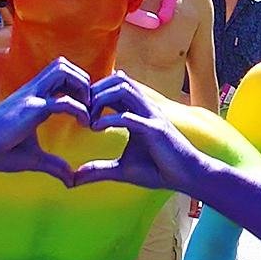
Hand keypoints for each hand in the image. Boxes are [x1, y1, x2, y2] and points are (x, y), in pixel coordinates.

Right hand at [0, 57, 91, 185]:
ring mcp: (32, 97)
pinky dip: (80, 109)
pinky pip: (62, 101)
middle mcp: (34, 91)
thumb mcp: (33, 159)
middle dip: (83, 80)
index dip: (79, 87)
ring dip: (82, 87)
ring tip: (88, 110)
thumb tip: (71, 181)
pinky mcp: (31, 109)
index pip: (61, 76)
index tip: (88, 110)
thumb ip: (54, 166)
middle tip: (91, 105)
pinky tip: (84, 124)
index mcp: (34, 98)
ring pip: (63, 71)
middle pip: (63, 65)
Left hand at [73, 71, 207, 191]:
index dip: (94, 93)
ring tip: (89, 120)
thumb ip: (99, 170)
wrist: (187, 176)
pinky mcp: (155, 129)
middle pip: (117, 79)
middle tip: (80, 112)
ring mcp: (151, 116)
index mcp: (138, 111)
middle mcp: (145, 108)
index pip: (114, 87)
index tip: (79, 111)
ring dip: (101, 99)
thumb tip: (74, 179)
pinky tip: (96, 129)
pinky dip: (109, 119)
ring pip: (123, 88)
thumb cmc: (158, 169)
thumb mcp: (122, 169)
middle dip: (94, 91)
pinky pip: (129, 116)